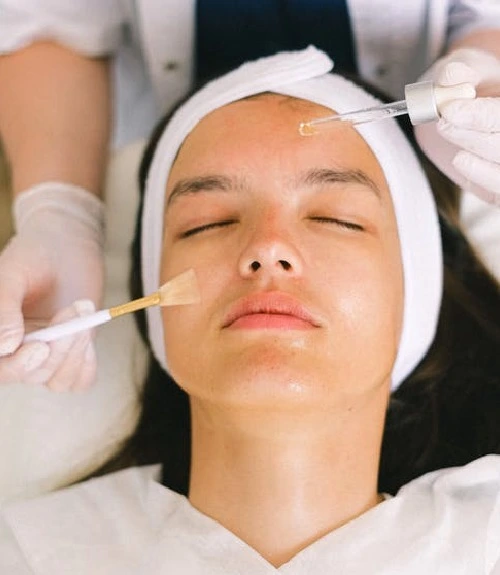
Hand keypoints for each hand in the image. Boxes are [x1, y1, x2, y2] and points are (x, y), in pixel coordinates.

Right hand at [0, 182, 104, 389]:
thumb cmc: (34, 254)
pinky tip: (88, 333)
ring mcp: (45, 354)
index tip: (41, 348)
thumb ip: (4, 307)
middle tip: (73, 311)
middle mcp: (16, 350)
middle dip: (56, 350)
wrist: (67, 243)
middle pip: (29, 374)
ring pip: (56, 379)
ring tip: (83, 307)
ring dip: (75, 349)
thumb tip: (5, 347)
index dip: (16, 366)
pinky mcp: (72, 353)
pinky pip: (79, 380)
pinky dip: (87, 364)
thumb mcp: (13, 273)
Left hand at [414, 48, 499, 205]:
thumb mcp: (465, 68)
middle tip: (444, 124)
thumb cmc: (472, 83)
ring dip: (476, 162)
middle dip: (473, 137)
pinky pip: (497, 192)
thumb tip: (451, 77)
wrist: (468, 103)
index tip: (450, 110)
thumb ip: (458, 72)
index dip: (481, 115)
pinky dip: (480, 179)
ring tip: (454, 145)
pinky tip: (462, 160)